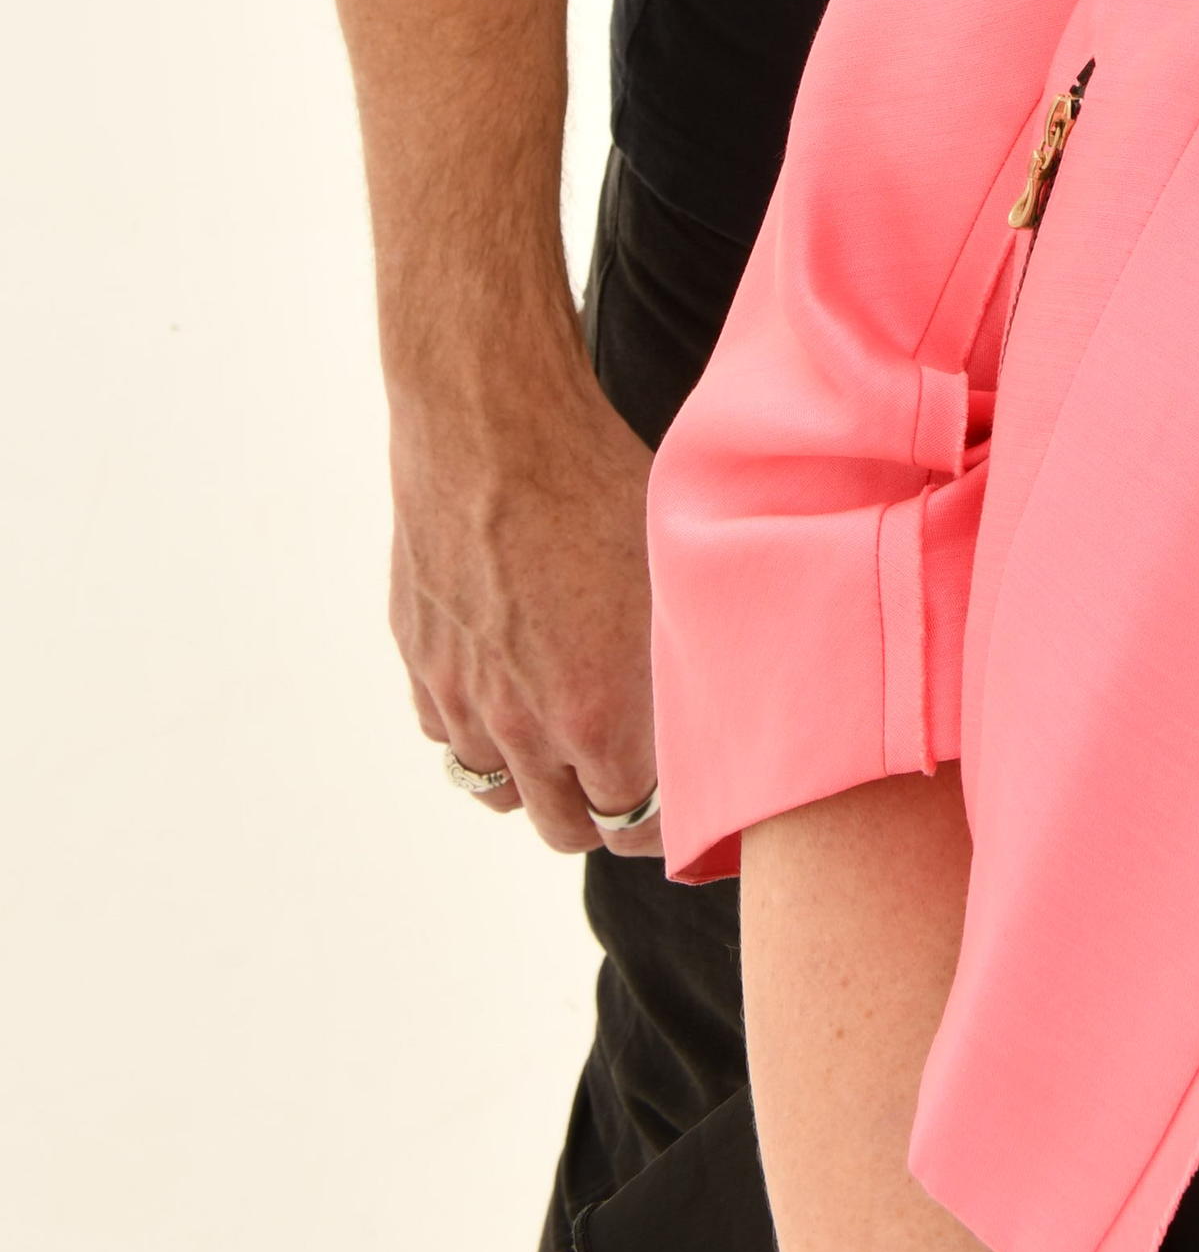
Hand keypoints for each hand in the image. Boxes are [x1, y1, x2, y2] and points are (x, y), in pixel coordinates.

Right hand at [391, 342, 661, 857]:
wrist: (491, 425)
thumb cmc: (597, 481)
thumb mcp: (675, 572)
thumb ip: (689, 660)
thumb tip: (724, 702)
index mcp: (597, 715)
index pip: (633, 826)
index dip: (663, 822)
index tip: (681, 804)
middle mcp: (522, 724)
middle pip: (563, 826)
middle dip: (603, 811)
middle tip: (631, 778)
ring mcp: (462, 696)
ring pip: (497, 788)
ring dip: (536, 777)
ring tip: (569, 740)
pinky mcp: (420, 660)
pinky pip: (448, 734)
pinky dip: (479, 730)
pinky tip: (512, 689)